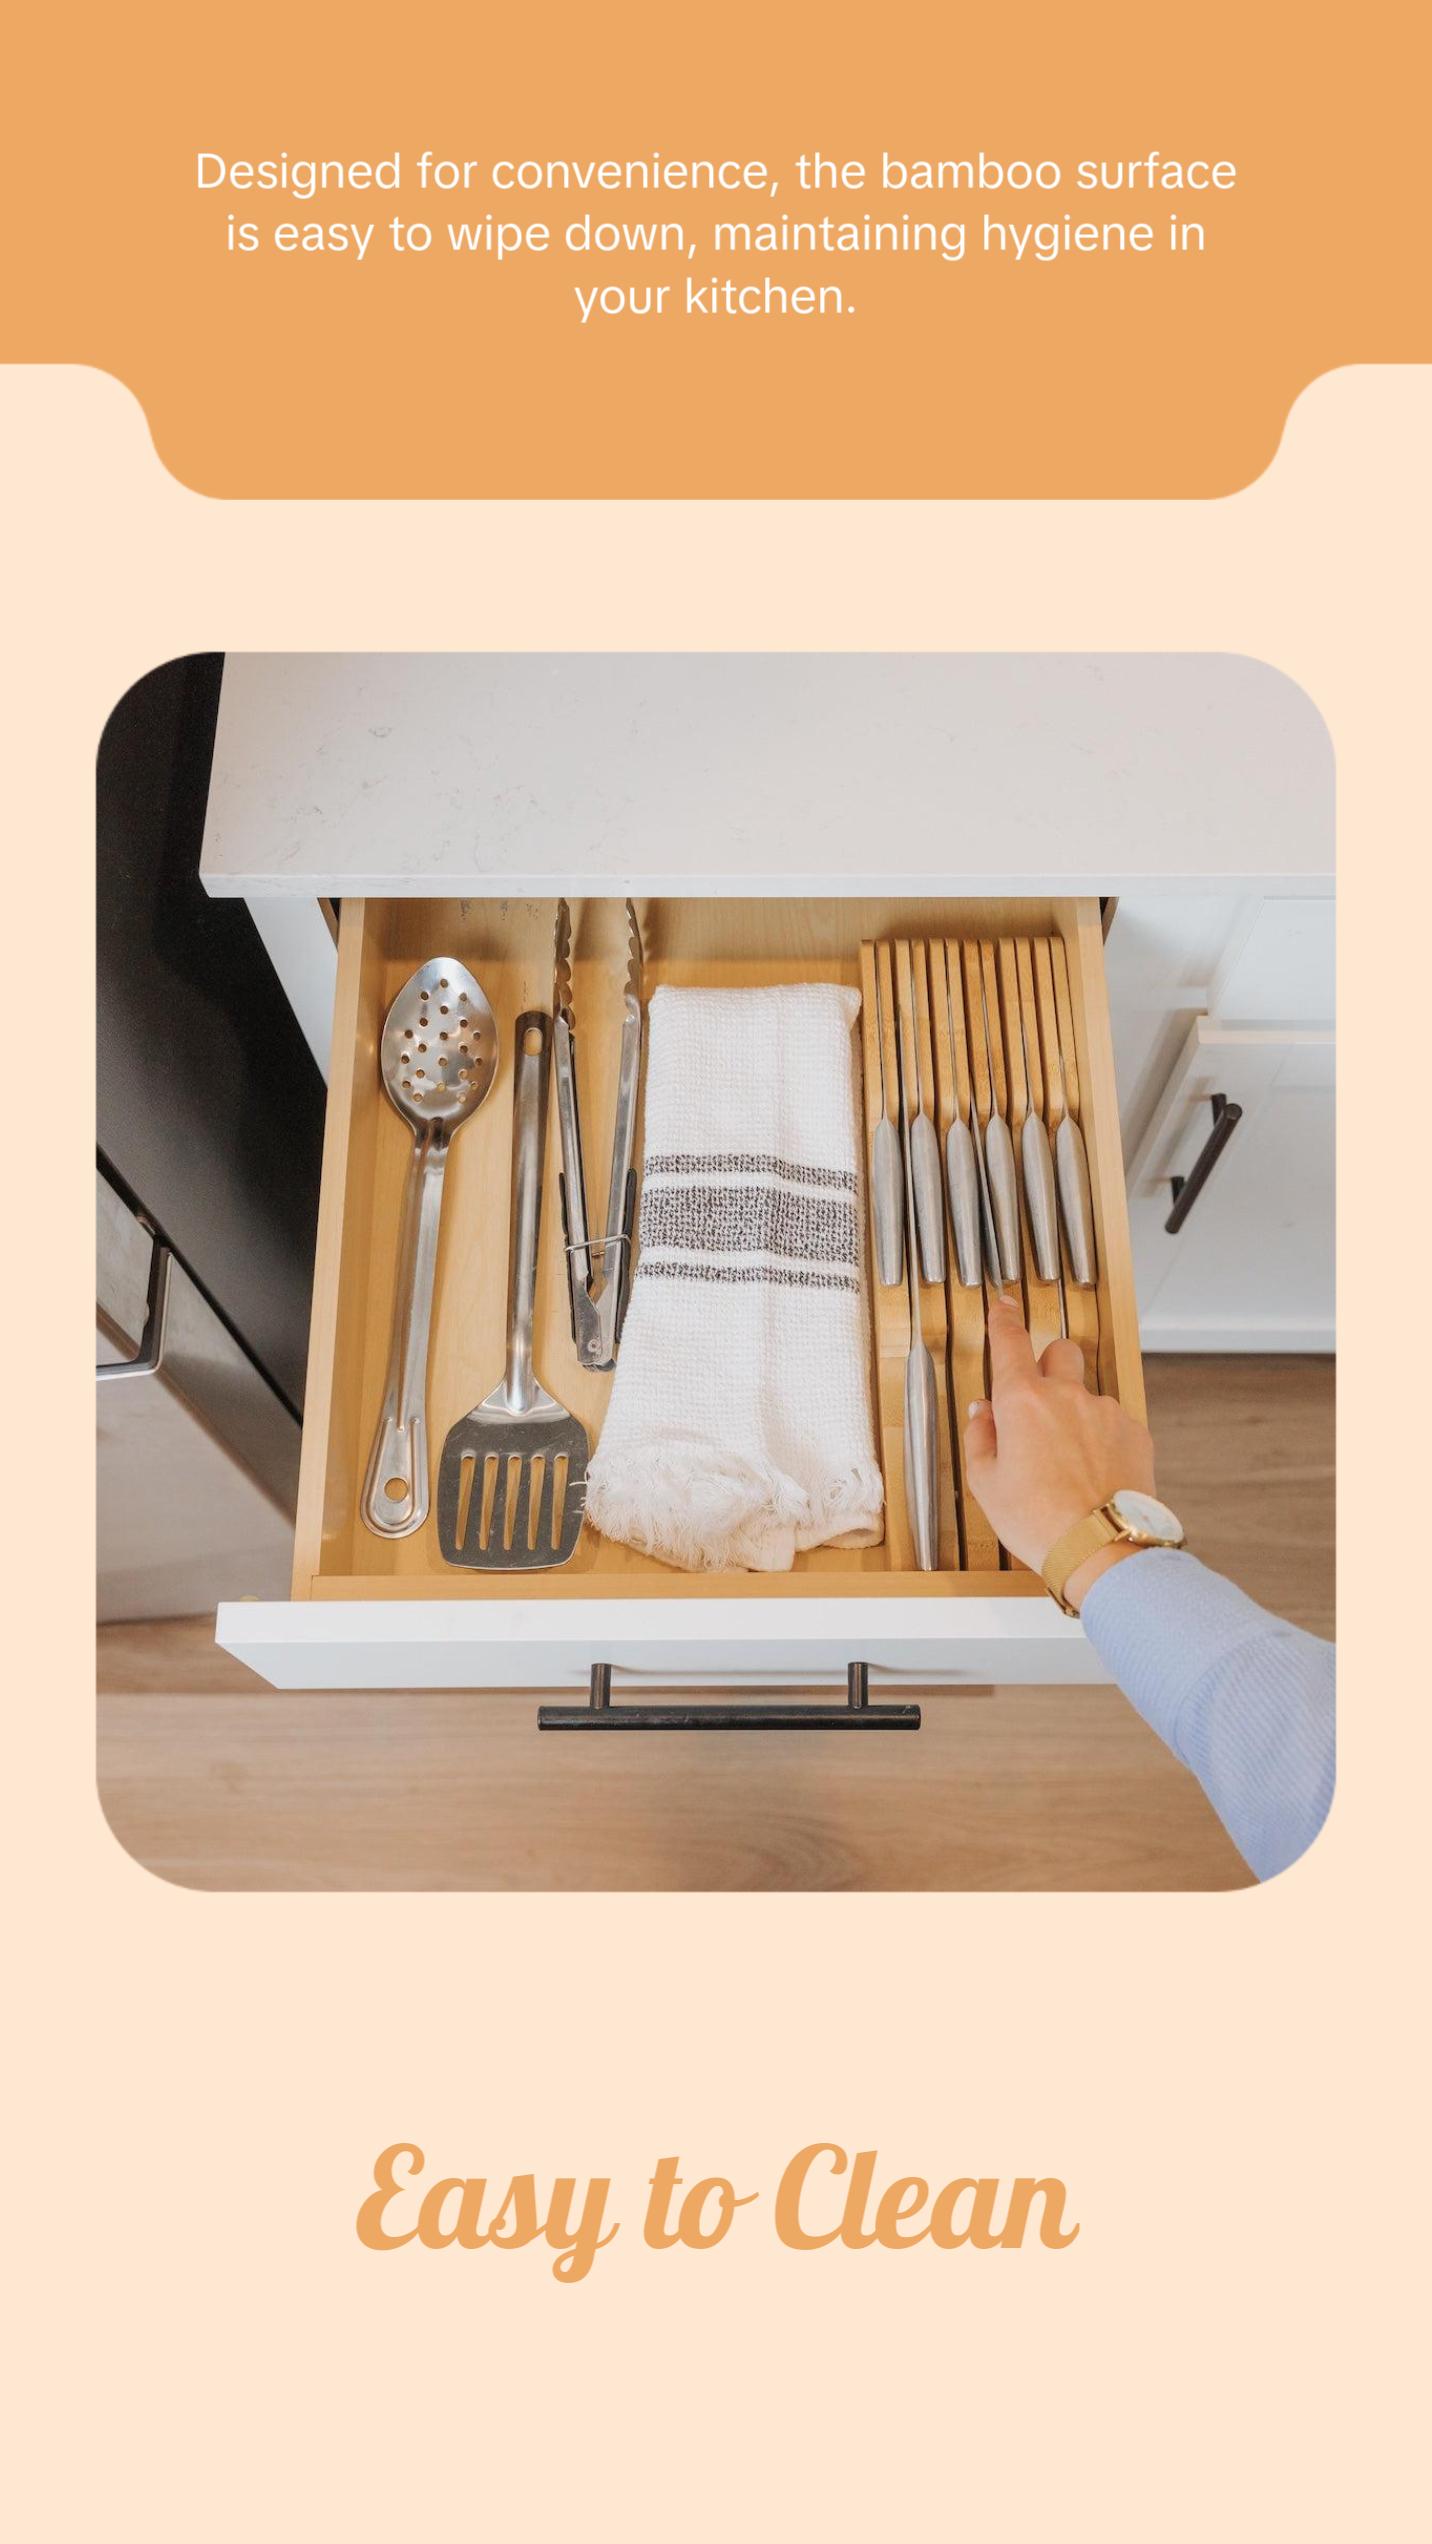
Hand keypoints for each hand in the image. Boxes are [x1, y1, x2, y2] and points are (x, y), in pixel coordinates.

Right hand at [965, 1292, 1157, 1609]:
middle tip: (1038, 1399)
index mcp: (1022, 1402)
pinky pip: (1113, 1422)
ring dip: (1076, 1412)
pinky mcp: (1135, 1432)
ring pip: (1087, 1393)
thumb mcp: (986, 1485)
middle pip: (1060, 1350)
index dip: (1003, 1320)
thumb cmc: (1039, 1521)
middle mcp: (1067, 1395)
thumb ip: (981, 1438)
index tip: (1003, 1306)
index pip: (1010, 1342)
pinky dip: (1101, 1439)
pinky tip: (1093, 1474)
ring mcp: (1106, 1411)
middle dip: (1048, 1363)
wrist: (1101, 1548)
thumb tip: (983, 1413)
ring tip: (1067, 1463)